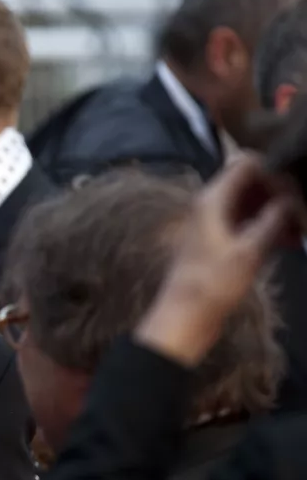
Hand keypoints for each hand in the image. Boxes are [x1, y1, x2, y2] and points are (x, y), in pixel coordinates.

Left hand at [136, 156, 301, 366]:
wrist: (185, 317)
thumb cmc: (213, 283)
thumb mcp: (249, 250)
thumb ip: (272, 219)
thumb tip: (292, 198)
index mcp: (212, 199)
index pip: (246, 163)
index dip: (275, 170)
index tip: (295, 189)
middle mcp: (211, 205)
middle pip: (251, 182)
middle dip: (280, 192)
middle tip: (302, 210)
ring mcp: (215, 223)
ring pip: (252, 204)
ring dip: (277, 212)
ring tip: (301, 228)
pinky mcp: (220, 241)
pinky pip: (248, 224)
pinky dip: (268, 228)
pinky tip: (292, 241)